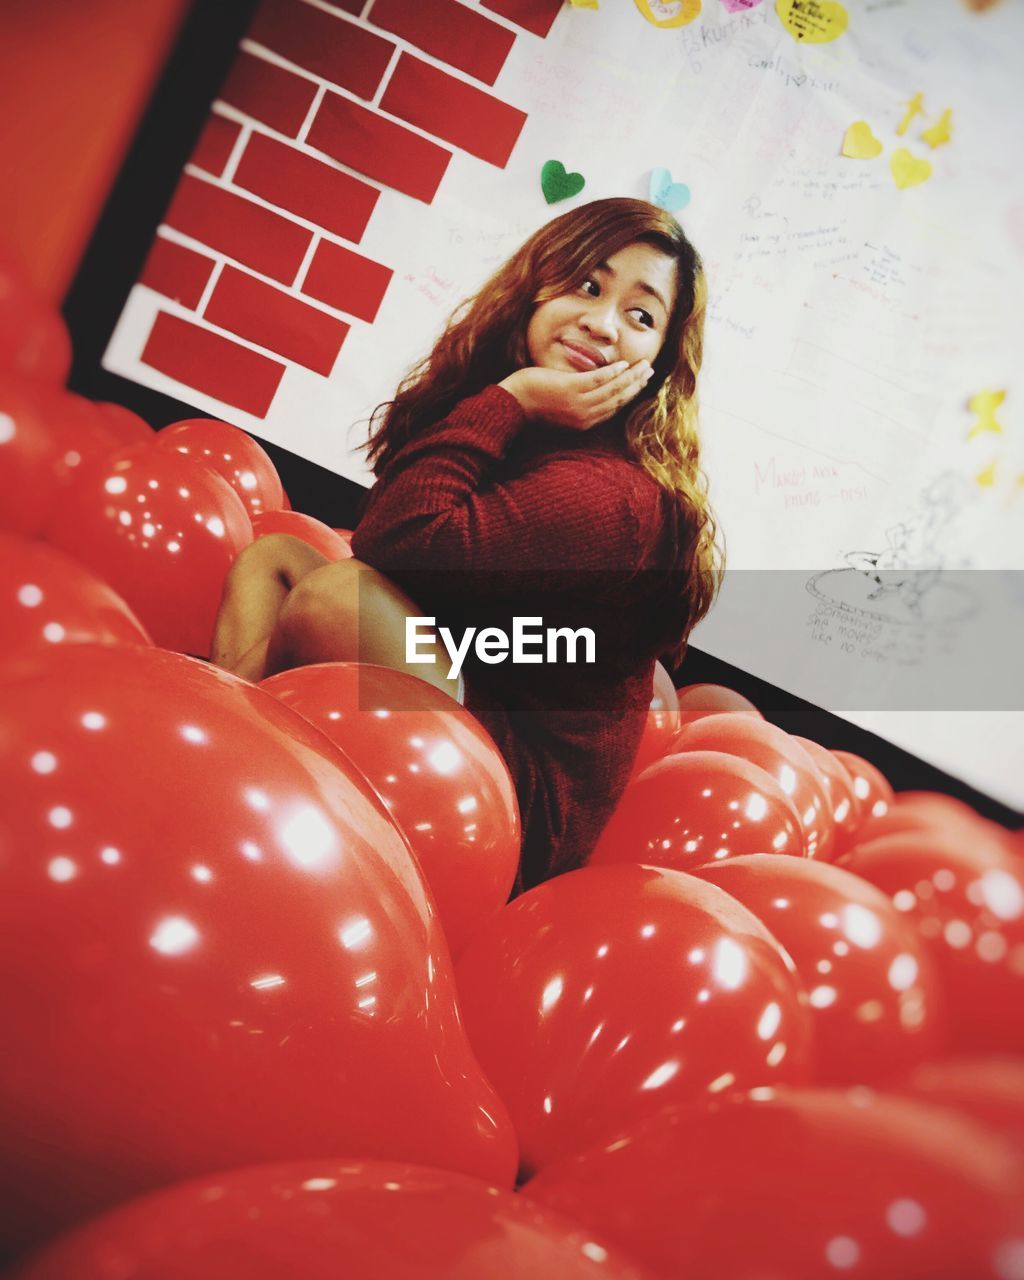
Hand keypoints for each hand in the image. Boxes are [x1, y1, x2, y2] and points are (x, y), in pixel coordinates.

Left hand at [499, 360, 653, 430]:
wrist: (513, 404)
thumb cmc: (534, 404)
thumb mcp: (561, 409)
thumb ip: (578, 403)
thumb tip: (592, 391)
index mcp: (584, 423)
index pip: (614, 408)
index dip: (630, 395)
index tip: (641, 383)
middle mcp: (585, 416)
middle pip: (619, 399)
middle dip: (637, 385)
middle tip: (649, 372)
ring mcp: (579, 404)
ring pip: (613, 389)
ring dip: (631, 377)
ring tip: (643, 365)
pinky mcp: (571, 390)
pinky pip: (599, 380)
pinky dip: (613, 372)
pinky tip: (622, 364)